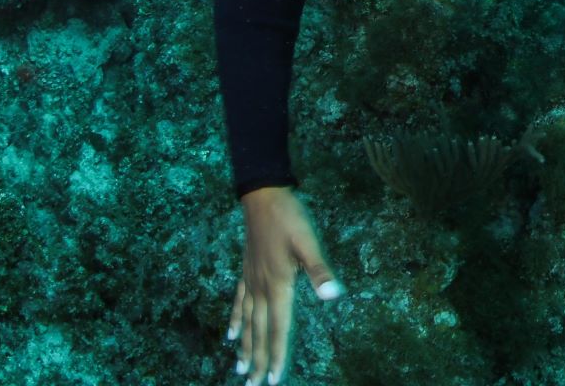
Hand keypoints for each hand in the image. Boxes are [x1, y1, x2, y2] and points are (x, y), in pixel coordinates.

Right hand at [228, 187, 343, 384]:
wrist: (263, 197)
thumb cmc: (290, 219)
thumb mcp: (309, 242)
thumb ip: (319, 271)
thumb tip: (333, 296)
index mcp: (278, 286)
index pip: (278, 329)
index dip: (277, 355)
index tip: (273, 379)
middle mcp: (262, 289)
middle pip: (260, 331)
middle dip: (258, 360)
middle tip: (254, 385)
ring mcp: (251, 281)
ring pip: (247, 322)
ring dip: (245, 347)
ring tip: (240, 371)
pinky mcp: (247, 272)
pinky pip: (239, 303)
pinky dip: (236, 320)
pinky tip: (231, 335)